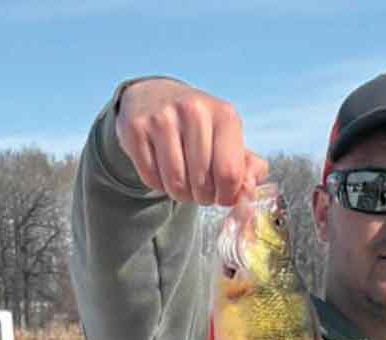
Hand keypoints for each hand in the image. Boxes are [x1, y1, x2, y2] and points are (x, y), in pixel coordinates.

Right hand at [115, 78, 268, 205]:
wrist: (154, 96)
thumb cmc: (201, 128)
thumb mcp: (230, 139)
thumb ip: (249, 168)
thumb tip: (249, 192)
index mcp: (224, 115)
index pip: (230, 174)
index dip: (227, 196)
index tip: (223, 196)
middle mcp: (193, 110)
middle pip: (203, 182)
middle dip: (204, 197)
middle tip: (202, 190)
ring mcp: (161, 117)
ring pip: (175, 183)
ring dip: (181, 195)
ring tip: (184, 184)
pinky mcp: (135, 128)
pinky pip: (150, 178)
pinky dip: (158, 185)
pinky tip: (163, 171)